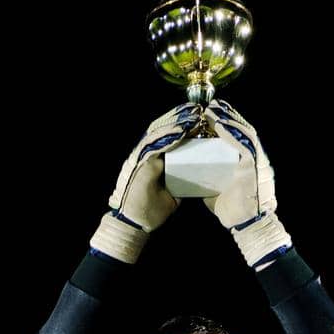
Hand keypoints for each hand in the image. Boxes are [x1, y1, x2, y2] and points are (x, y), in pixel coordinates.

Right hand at [89, 104, 201, 264]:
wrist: (134, 224)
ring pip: (159, 131)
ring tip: (193, 114)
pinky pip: (155, 144)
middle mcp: (145, 153)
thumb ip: (180, 183)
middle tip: (197, 108)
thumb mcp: (172, 194)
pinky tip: (182, 129)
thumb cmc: (150, 211)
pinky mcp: (140, 163)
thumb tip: (197, 178)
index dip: (182, 124)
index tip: (199, 117)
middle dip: (180, 116)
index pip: (167, 135)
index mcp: (153, 159)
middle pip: (163, 127)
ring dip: (176, 121)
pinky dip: (168, 135)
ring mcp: (141, 156)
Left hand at [202, 100, 291, 268]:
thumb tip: (192, 173)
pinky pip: (243, 142)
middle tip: (209, 105)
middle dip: (225, 114)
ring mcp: (255, 158)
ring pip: (242, 130)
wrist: (247, 225)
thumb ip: (208, 178)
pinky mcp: (254, 164)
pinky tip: (219, 123)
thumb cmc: (233, 210)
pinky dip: (230, 131)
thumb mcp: (217, 188)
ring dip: (226, 118)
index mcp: (245, 159)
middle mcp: (253, 155)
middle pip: (240, 127)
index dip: (223, 121)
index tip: (209, 114)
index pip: (236, 134)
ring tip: (212, 109)